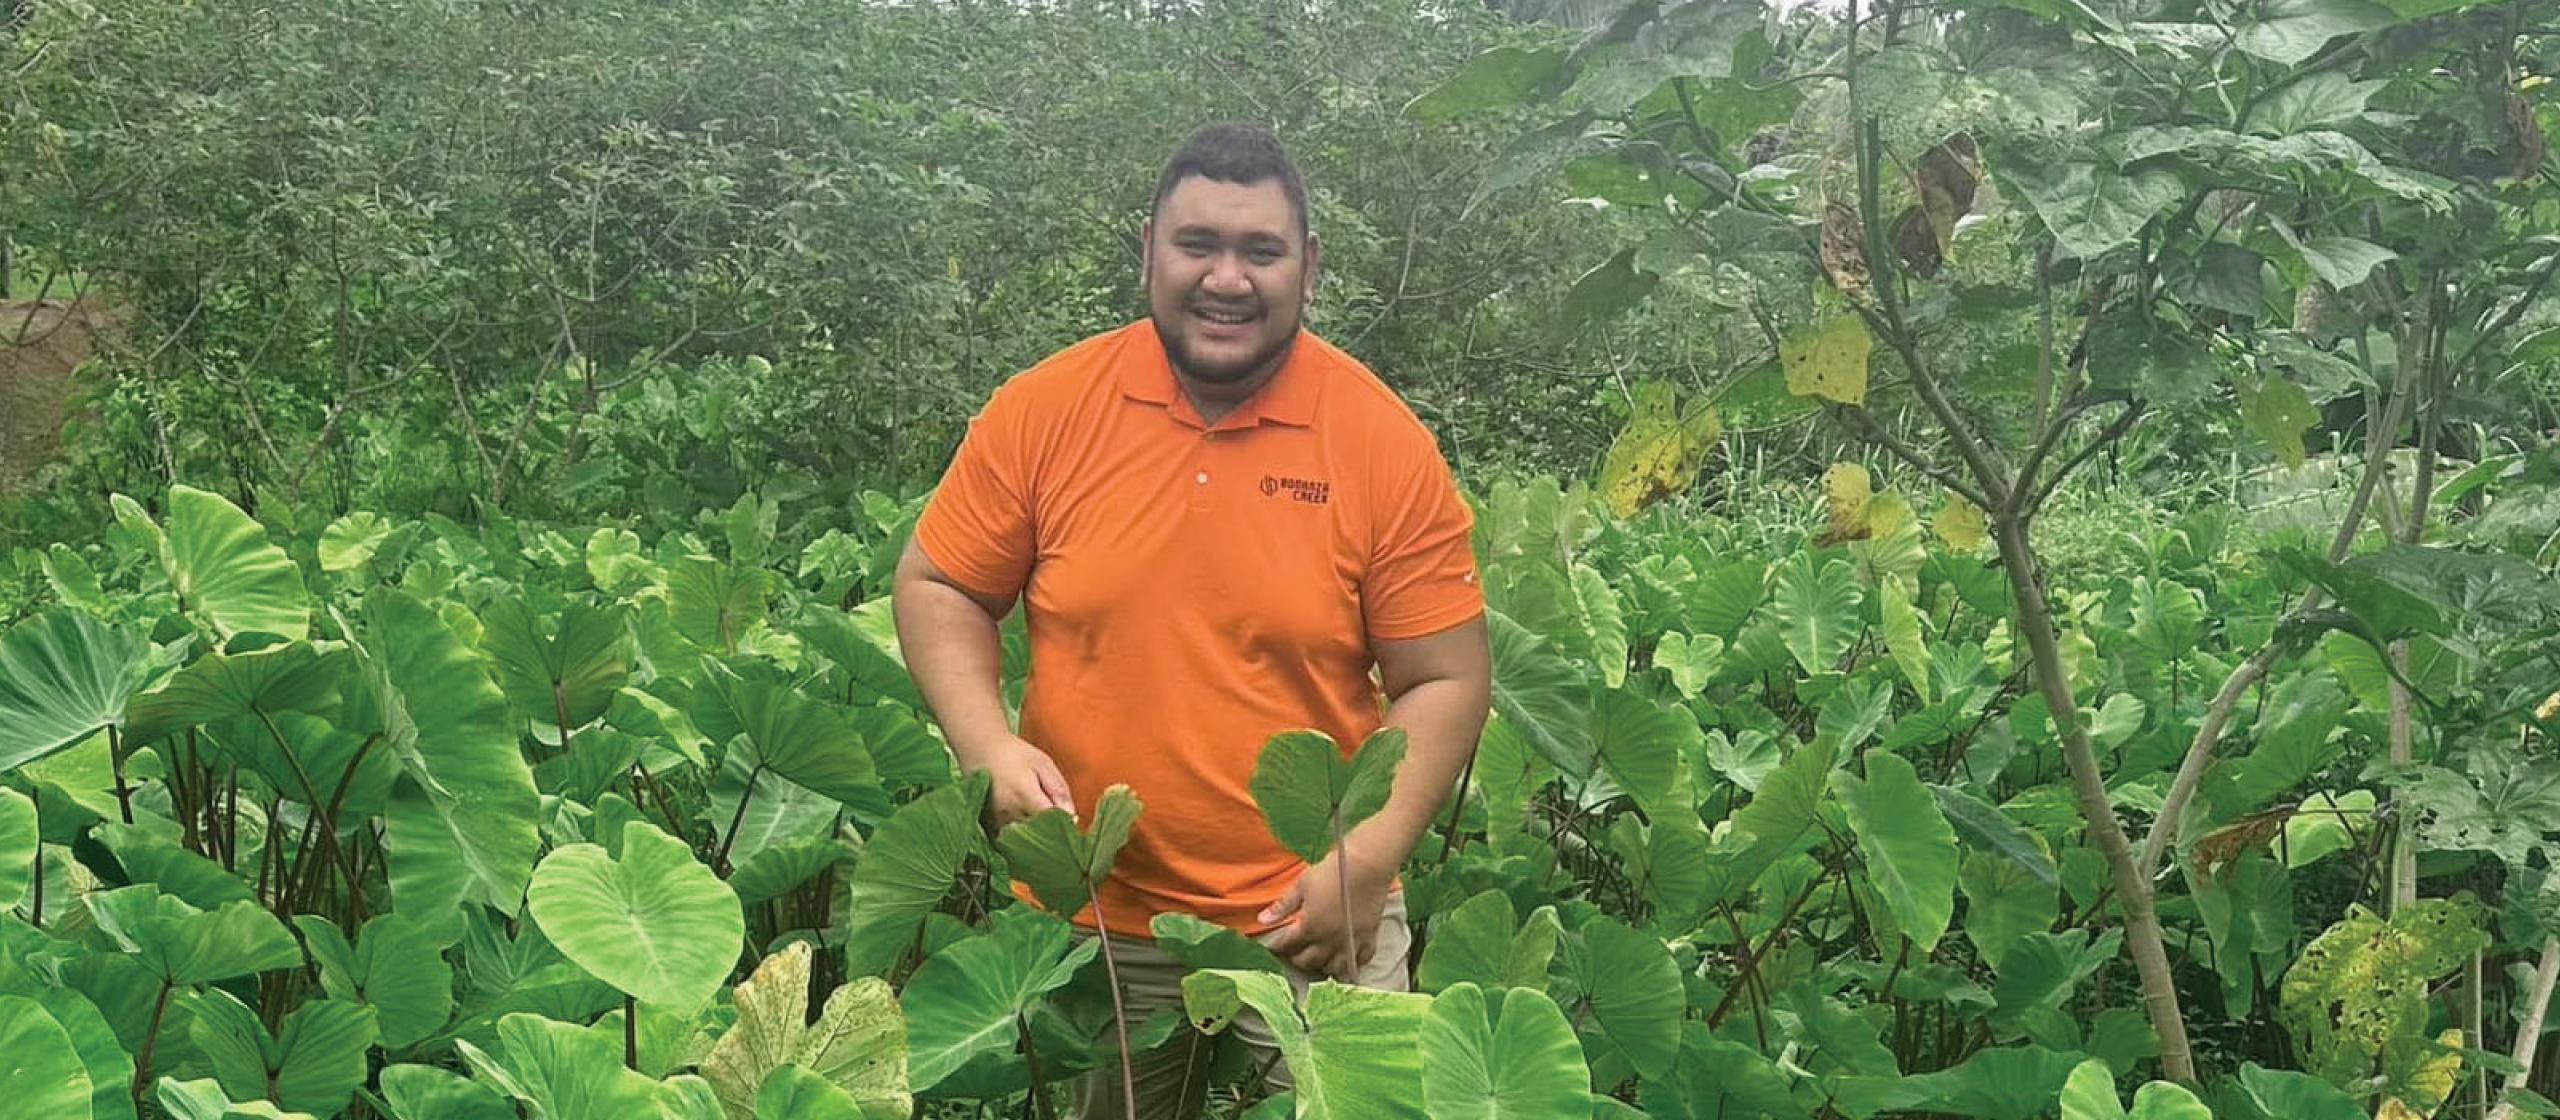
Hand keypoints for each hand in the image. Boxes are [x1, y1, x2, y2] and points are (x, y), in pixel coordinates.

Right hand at [960, 734, 1073, 832]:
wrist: (978, 749)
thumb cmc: (1014, 753)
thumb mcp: (1042, 763)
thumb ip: (1058, 789)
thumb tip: (1072, 816)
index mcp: (1026, 797)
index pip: (1052, 824)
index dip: (1064, 825)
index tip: (1069, 822)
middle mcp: (1010, 813)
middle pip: (1038, 835)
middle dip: (1050, 833)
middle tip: (1056, 825)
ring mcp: (996, 821)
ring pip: (1023, 840)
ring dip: (1034, 837)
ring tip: (1040, 825)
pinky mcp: (988, 825)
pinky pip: (1008, 840)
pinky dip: (1018, 838)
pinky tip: (1023, 828)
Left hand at [1258, 841, 1394, 981]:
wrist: (1368, 866)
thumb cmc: (1333, 872)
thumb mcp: (1302, 885)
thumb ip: (1283, 906)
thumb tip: (1262, 920)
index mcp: (1310, 927)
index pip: (1287, 945)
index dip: (1277, 946)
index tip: (1274, 944)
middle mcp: (1329, 941)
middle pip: (1308, 962)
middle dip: (1297, 958)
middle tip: (1295, 952)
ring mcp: (1350, 942)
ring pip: (1334, 969)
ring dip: (1324, 966)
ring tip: (1319, 959)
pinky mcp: (1368, 939)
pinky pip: (1359, 962)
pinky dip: (1351, 965)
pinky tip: (1346, 959)